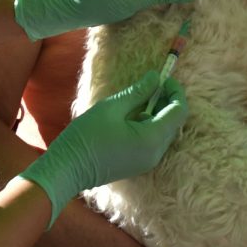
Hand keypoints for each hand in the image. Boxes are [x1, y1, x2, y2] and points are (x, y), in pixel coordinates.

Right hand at [20, 70, 187, 225]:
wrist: (67, 169)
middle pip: (174, 122)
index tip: (163, 78)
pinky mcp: (139, 165)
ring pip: (164, 132)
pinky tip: (131, 116)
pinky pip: (153, 141)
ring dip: (158, 113)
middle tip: (150, 85)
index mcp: (151, 138)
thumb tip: (155, 78)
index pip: (179, 111)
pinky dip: (149, 125)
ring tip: (138, 99)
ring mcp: (148, 162)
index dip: (175, 92)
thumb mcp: (112, 108)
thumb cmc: (86, 136)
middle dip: (167, 101)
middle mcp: (155, 153)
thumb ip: (138, 92)